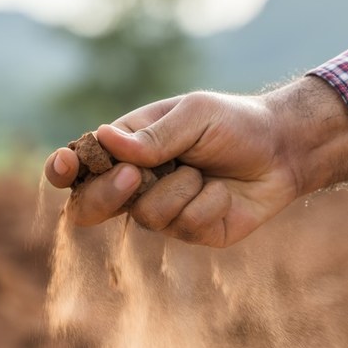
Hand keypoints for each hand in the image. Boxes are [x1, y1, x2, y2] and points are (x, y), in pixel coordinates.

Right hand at [44, 76, 347, 246]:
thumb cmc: (234, 123)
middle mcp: (137, 182)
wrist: (284, 151)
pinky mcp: (190, 231)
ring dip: (179, 190)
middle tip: (134, 177)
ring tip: (205, 172)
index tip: (63, 165)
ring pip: (144, 216)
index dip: (64, 169)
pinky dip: (208, 203)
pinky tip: (223, 191)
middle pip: (91, 204)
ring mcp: (162, 210)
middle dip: (108, 194)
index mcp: (129, 146)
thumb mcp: (194, 115)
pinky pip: (184, 225)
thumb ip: (153, 135)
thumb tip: (103, 139)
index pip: (82, 164)